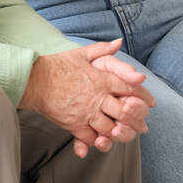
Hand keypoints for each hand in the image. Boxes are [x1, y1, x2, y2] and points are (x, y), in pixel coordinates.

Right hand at [19, 38, 155, 158]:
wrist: (34, 81)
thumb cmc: (57, 65)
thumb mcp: (81, 53)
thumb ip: (103, 49)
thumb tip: (119, 42)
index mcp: (101, 79)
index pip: (129, 88)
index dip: (141, 96)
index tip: (148, 103)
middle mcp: (97, 97)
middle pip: (124, 111)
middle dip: (135, 119)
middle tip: (142, 126)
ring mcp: (86, 112)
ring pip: (110, 127)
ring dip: (119, 132)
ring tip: (124, 133)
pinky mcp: (74, 124)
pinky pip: (91, 137)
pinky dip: (99, 140)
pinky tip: (102, 139)